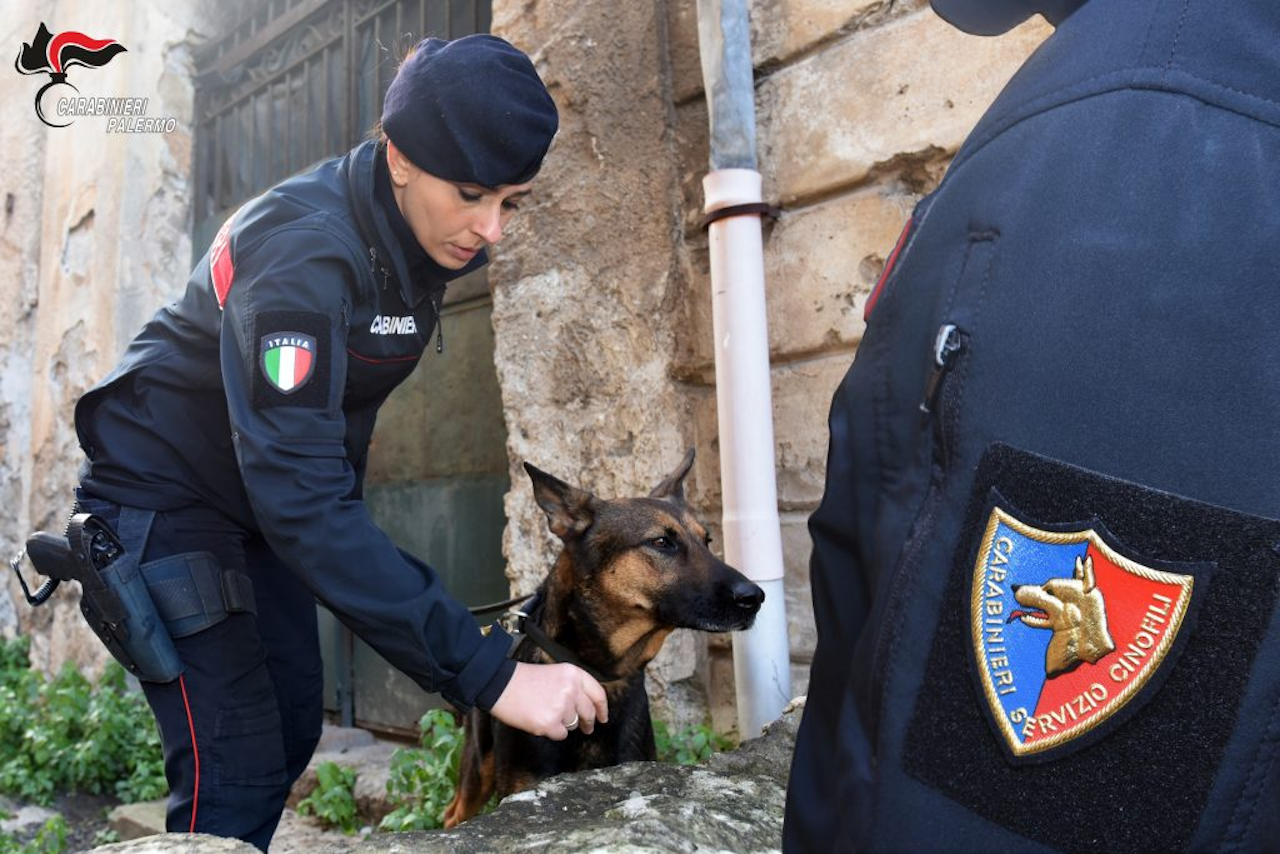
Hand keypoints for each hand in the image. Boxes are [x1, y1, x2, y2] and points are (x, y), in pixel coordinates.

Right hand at [489, 661, 608, 739]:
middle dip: (588, 722)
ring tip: (546, 712)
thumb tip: (587, 708)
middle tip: (586, 727)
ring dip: (563, 723)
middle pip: (588, 712)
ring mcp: (561, 707)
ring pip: (573, 724)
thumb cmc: (525, 680)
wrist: (501, 684)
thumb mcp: (556, 674)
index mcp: (574, 674)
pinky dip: (552, 731)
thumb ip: (573, 687)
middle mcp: (571, 690)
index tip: (603, 717)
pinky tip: (540, 720)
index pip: (597, 694)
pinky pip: (560, 734)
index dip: (602, 708)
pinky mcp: (550, 723)